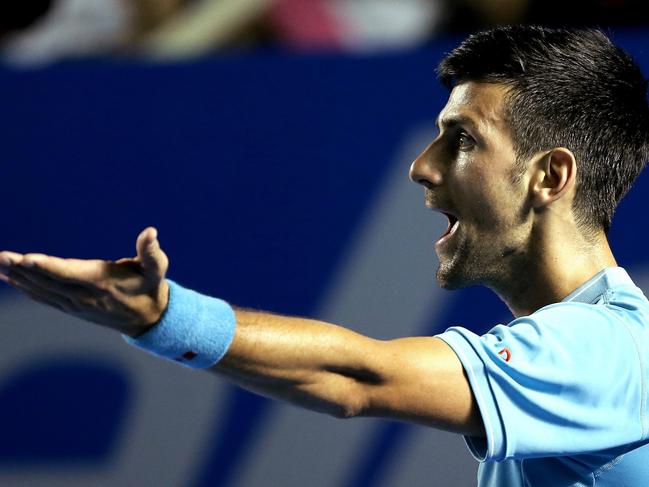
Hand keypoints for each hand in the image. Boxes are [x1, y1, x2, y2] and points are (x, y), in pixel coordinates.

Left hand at [0, 227, 169, 336]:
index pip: (70, 274)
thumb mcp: (157, 268)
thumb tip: (151, 231)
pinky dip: (25, 288)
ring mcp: (75, 304)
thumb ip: (151, 250)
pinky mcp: (71, 307)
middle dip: (22, 269)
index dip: (47, 266)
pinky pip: (43, 297)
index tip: (26, 259)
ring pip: (41, 290)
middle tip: (1, 256)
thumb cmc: (151, 287)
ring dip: (17, 277)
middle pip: (48, 281)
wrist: (148, 318)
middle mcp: (84, 296)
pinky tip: (9, 278)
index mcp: (102, 283)